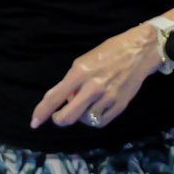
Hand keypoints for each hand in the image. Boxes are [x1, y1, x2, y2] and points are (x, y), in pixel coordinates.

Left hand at [30, 24, 158, 131]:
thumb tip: (61, 100)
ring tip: (85, 104)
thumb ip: (71, 81)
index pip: (55, 97)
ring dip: (80, 116)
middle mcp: (93, 87)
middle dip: (59, 119)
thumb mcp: (84, 61)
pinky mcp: (119, 105)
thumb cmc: (109, 52)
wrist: (139, 51)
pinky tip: (95, 109)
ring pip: (84, 121)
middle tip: (60, 116)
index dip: (42, 112)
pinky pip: (100, 122)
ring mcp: (107, 98)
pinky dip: (94, 119)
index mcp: (80, 72)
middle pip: (68, 117)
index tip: (34, 123)